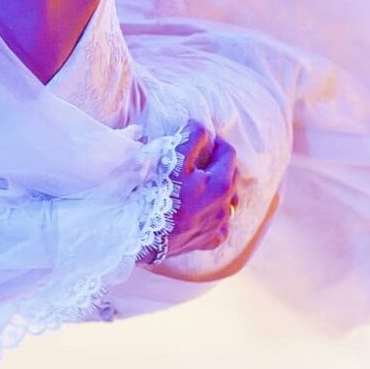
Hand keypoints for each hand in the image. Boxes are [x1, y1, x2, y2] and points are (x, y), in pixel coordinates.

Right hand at [148, 120, 239, 261]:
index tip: (203, 141)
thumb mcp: (172, 159)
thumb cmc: (153, 193)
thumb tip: (202, 127)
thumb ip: (192, 138)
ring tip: (200, 185)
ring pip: (228, 201)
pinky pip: (220, 226)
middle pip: (232, 176)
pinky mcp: (207, 242)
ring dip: (219, 190)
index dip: (215, 142)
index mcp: (220, 184)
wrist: (138, 232)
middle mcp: (224, 206)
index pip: (228, 153)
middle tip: (200, 159)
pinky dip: (214, 216)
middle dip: (219, 164)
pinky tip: (200, 212)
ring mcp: (217, 226)